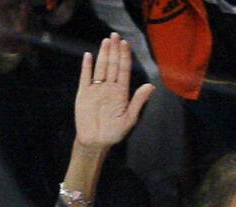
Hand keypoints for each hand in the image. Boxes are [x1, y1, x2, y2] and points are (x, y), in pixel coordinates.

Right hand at [75, 34, 154, 148]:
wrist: (96, 142)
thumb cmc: (114, 132)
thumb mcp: (129, 118)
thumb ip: (138, 101)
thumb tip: (151, 86)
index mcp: (121, 93)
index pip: (123, 71)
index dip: (125, 57)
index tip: (126, 44)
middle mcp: (109, 88)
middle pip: (112, 65)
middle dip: (114, 50)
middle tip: (116, 35)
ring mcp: (96, 89)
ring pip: (100, 68)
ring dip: (103, 54)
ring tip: (106, 41)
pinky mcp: (84, 93)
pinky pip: (85, 77)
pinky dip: (87, 67)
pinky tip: (89, 56)